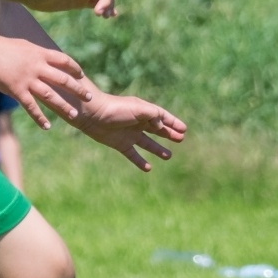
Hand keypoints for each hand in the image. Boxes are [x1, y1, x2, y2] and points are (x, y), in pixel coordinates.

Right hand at [0, 35, 93, 129]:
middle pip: (63, 79)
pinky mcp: (17, 90)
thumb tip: (40, 54)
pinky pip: (31, 107)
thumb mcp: (22, 46)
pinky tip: (47, 126)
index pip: (63, 61)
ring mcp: (28, 80)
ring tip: (73, 115)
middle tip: (89, 98)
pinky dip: (40, 118)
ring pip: (50, 95)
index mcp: (39, 54)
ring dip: (63, 106)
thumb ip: (33, 53)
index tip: (82, 75)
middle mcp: (37, 67)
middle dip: (77, 89)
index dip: (74, 68)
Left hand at [69, 91, 186, 170]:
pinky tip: (148, 168)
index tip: (184, 129)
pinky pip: (133, 154)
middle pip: (157, 130)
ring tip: (169, 156)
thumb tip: (162, 126)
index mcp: (143, 111)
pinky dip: (140, 161)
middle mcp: (138, 122)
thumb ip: (154, 115)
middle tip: (181, 139)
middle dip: (169, 134)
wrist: (93, 115)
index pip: (162, 117)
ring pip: (147, 143)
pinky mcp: (120, 144)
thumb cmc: (116, 108)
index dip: (173, 123)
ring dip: (158, 149)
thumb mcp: (139, 109)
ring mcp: (129, 134)